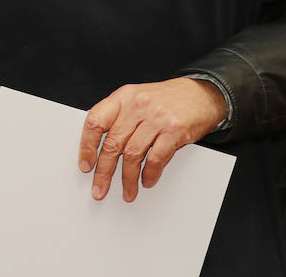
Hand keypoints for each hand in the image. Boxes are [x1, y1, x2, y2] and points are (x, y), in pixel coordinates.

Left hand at [77, 77, 226, 201]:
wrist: (200, 94)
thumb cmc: (165, 99)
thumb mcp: (136, 98)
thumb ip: (118, 117)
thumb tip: (98, 149)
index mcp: (123, 96)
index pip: (96, 121)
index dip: (87, 146)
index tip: (86, 165)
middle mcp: (137, 105)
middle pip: (113, 143)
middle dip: (104, 171)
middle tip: (99, 188)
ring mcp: (156, 117)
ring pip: (133, 154)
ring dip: (127, 178)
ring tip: (127, 191)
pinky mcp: (174, 130)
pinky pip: (156, 158)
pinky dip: (149, 174)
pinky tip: (146, 181)